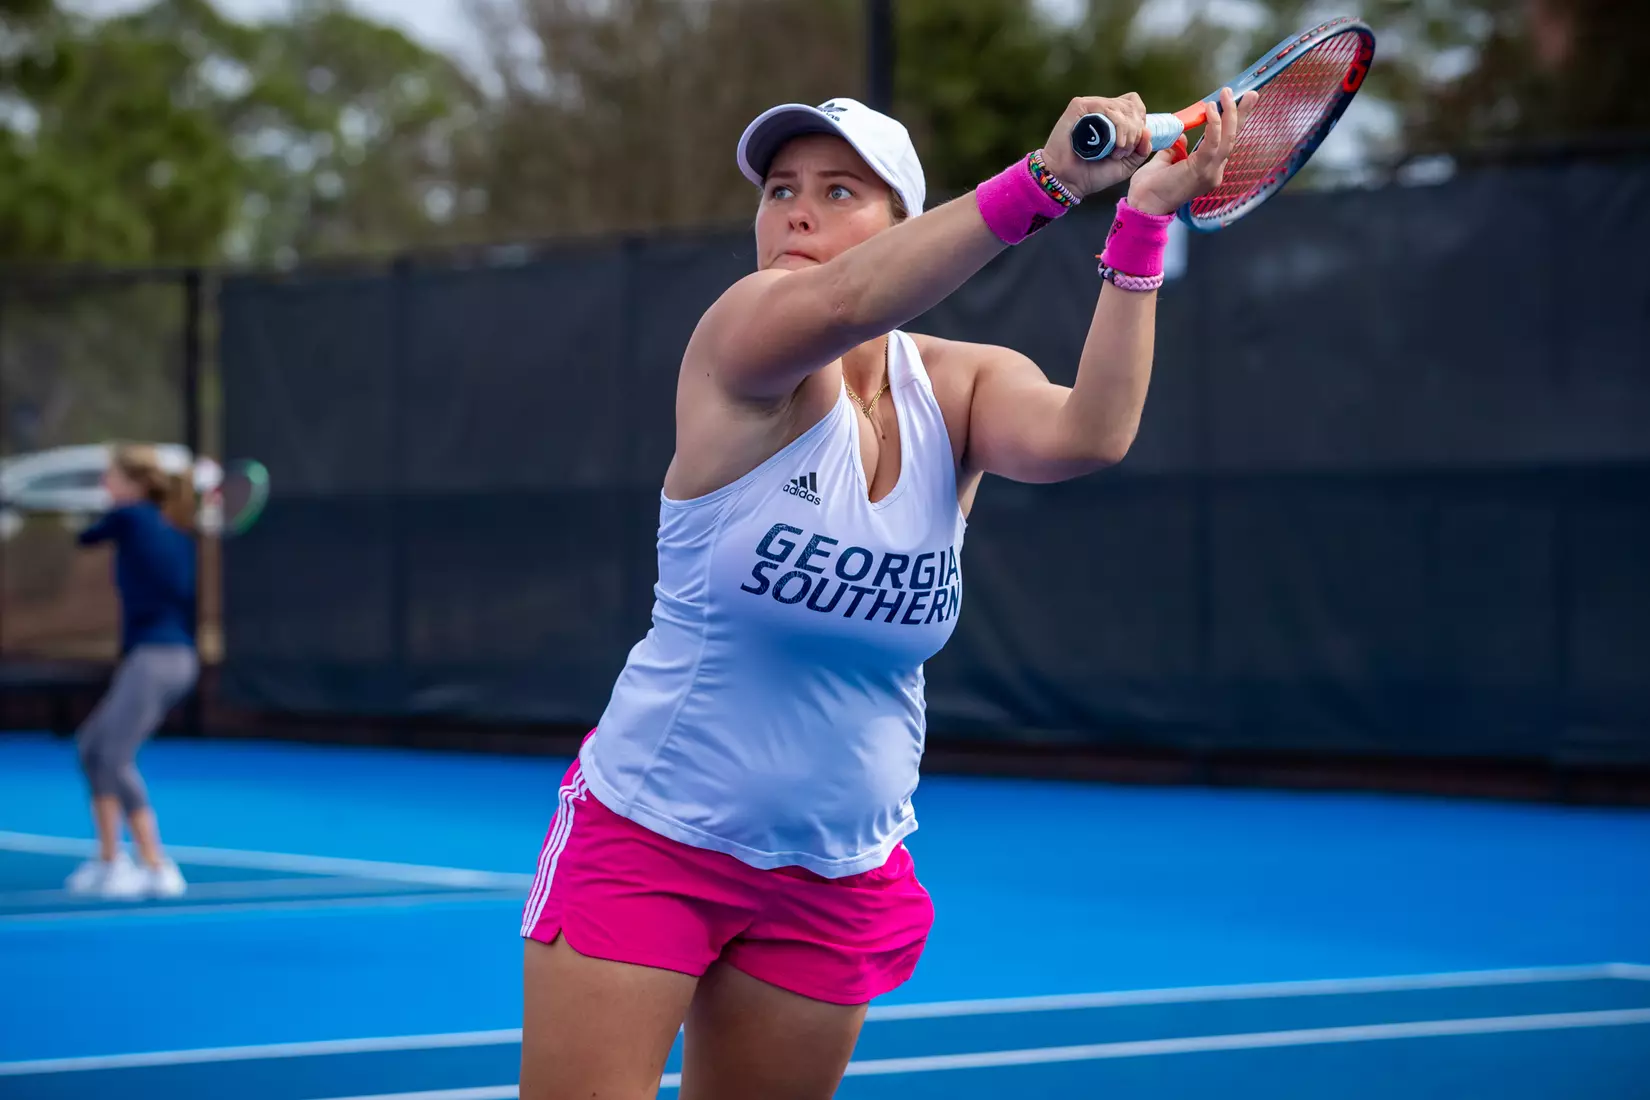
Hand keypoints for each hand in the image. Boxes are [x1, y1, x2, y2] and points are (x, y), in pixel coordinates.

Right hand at [1036, 94, 1152, 199]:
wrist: (1069, 182)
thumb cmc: (1093, 174)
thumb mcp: (1127, 165)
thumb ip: (1141, 149)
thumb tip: (1148, 131)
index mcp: (1112, 118)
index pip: (1135, 106)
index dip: (1141, 121)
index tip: (1135, 143)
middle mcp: (1102, 109)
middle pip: (1131, 106)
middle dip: (1135, 131)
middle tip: (1123, 152)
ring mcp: (1090, 107)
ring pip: (1121, 107)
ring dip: (1127, 132)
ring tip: (1117, 152)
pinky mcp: (1078, 107)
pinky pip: (1105, 107)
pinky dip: (1115, 126)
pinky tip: (1113, 144)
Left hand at [1126, 87, 1258, 215]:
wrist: (1143, 204)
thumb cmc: (1150, 187)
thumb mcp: (1166, 161)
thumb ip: (1177, 148)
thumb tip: (1181, 134)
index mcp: (1208, 169)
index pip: (1225, 141)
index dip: (1232, 121)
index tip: (1237, 101)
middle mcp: (1214, 172)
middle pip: (1233, 138)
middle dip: (1241, 114)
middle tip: (1250, 93)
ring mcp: (1210, 172)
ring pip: (1228, 139)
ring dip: (1229, 114)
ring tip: (1226, 94)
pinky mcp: (1202, 171)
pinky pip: (1213, 144)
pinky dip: (1214, 125)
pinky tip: (1211, 110)